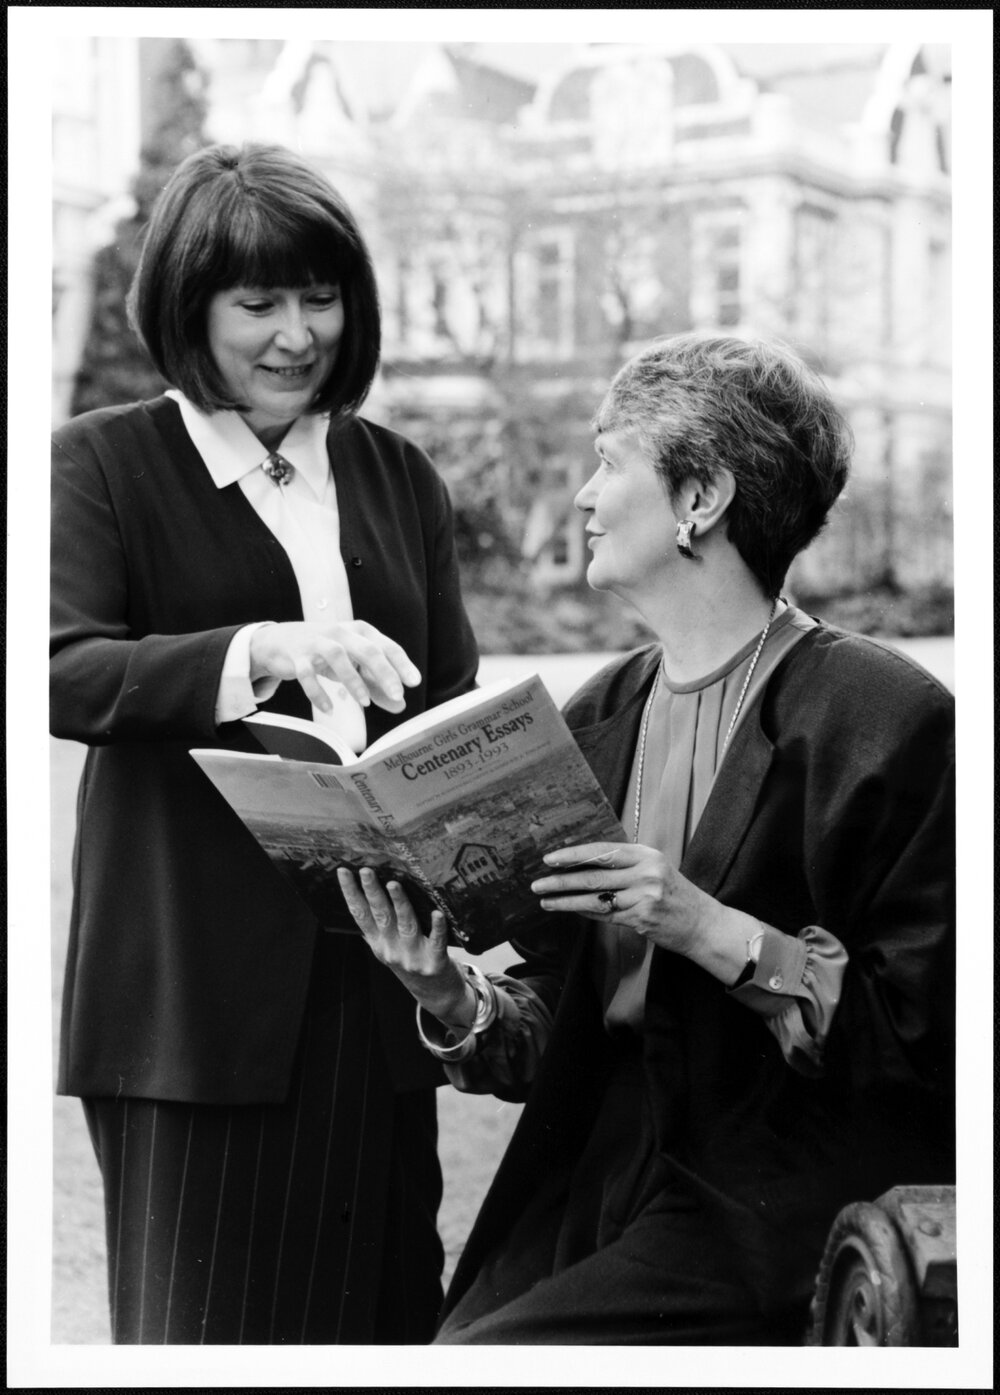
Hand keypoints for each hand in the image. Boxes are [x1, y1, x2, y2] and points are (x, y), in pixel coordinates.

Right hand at [250, 620, 419, 713]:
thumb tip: (400, 706)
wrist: (279, 641)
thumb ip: (376, 685)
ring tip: (365, 703)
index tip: (414, 682)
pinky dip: (318, 693)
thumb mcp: (352, 665)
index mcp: (358, 632)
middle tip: (396, 695)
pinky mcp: (296, 656)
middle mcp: (340, 632)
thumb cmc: (323, 652)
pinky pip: (307, 674)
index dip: (401, 663)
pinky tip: (329, 709)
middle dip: (384, 672)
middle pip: (366, 649)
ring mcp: (316, 642)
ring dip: (353, 681)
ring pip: (338, 657)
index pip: (385, 646)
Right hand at [336, 868, 474, 1027]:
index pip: (360, 914)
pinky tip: (437, 913)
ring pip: (405, 925)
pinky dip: (437, 928)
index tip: (343, 871)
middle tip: (366, 871)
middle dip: (372, 892)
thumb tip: (363, 895)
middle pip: (380, 916)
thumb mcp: (388, 948)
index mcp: (378, 943)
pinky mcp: (434, 962)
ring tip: (394, 884)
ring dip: (400, 904)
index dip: (350, 893)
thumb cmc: (411, 963)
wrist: (435, 996)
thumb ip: (377, 928)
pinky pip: (436, 942)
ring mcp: (412, 957)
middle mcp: (391, 949)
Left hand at [531, 841, 751, 979]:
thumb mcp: (654, 868)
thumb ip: (625, 864)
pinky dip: (585, 912)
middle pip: (594, 876)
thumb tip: (584, 862)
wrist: (702, 923)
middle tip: (538, 884)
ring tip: (545, 901)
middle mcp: (645, 873)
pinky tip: (570, 910)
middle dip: (561, 880)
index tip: (550, 858)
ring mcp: (643, 897)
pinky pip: (605, 915)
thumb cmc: (675, 893)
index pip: (602, 852)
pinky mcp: (641, 919)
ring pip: (594, 899)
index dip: (574, 855)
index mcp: (646, 855)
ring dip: (566, 901)